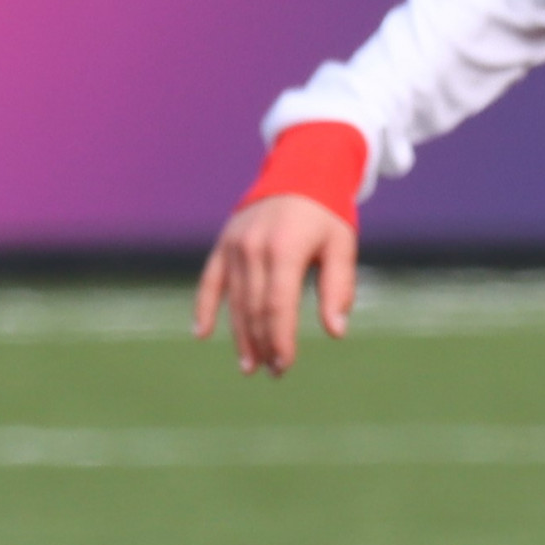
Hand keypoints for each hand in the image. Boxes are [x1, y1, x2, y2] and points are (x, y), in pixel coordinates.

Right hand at [193, 195, 357, 376]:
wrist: (299, 172)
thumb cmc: (327, 214)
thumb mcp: (342, 246)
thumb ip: (339, 288)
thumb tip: (337, 332)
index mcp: (285, 249)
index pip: (278, 306)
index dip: (280, 339)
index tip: (285, 365)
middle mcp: (253, 248)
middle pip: (254, 308)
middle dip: (263, 344)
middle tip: (273, 372)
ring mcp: (234, 246)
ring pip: (234, 301)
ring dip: (240, 336)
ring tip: (249, 365)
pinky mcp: (223, 245)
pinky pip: (209, 281)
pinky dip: (203, 307)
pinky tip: (202, 333)